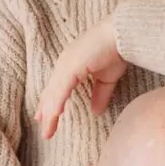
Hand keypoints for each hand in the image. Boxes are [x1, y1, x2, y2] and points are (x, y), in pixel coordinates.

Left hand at [35, 16, 129, 138]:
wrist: (122, 35)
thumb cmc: (116, 51)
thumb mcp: (106, 79)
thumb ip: (100, 95)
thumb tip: (96, 111)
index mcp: (71, 65)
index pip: (57, 88)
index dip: (51, 102)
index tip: (45, 117)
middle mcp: (65, 64)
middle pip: (52, 92)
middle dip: (46, 110)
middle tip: (42, 128)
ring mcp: (66, 64)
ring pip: (54, 93)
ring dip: (50, 112)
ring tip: (47, 129)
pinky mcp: (72, 66)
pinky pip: (62, 88)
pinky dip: (57, 102)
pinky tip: (54, 114)